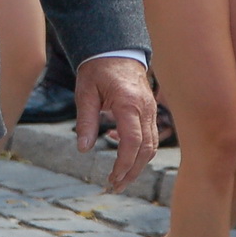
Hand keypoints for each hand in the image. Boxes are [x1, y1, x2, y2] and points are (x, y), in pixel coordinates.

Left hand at [73, 55, 156, 191]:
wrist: (115, 50)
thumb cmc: (97, 70)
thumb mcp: (85, 92)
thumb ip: (86, 120)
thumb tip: (83, 149)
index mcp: (128, 103)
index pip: (132, 141)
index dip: (124, 163)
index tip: (112, 178)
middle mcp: (145, 108)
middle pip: (145, 148)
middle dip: (131, 171)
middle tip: (114, 187)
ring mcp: (151, 109)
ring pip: (151, 145)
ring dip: (137, 165)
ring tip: (120, 180)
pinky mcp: (150, 111)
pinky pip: (150, 136)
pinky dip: (140, 151)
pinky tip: (123, 156)